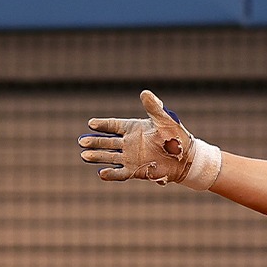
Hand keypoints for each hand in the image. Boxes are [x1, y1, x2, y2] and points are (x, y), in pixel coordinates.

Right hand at [79, 89, 221, 188]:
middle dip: (94, 142)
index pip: (113, 126)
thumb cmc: (176, 136)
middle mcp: (129, 143)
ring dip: (97, 156)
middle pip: (107, 142)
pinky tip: (101, 173)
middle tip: (81, 142)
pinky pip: (120, 173)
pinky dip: (111, 174)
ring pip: (110, 156)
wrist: (186, 158)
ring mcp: (131, 157)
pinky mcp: (135, 171)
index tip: (91, 124)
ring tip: (84, 155)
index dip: (102, 125)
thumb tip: (144, 92)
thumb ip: (153, 107)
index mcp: (134, 128)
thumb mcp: (164, 120)